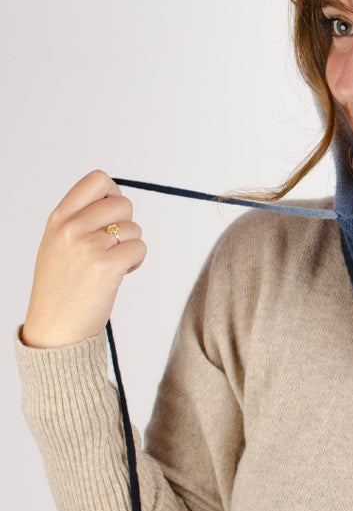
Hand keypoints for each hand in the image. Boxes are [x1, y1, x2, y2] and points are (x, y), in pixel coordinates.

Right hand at [21, 170, 146, 348]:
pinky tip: (118, 275)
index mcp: (58, 219)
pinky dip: (135, 262)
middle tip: (112, 247)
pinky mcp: (106, 266)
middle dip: (126, 225)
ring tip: (109, 266)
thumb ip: (80, 219)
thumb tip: (115, 198)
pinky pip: (140, 248)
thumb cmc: (61, 288)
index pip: (97, 180)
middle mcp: (71, 228)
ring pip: (135, 229)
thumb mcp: (57, 244)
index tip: (112, 214)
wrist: (54, 329)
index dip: (113, 193)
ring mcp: (88, 246)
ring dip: (130, 247)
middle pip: (123, 203)